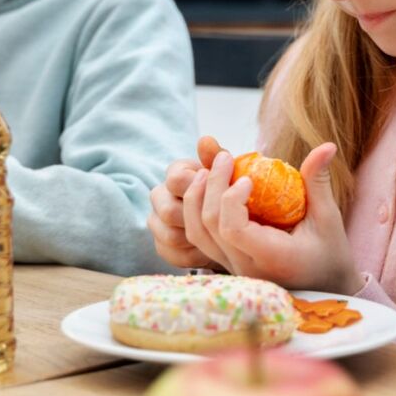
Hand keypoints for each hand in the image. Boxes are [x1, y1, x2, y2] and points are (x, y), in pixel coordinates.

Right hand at [149, 135, 224, 268]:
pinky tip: (213, 251)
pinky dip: (193, 255)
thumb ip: (219, 158)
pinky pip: (170, 255)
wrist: (238, 221)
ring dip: (197, 239)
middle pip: (169, 211)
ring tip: (220, 238)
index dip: (200, 190)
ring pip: (168, 235)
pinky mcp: (162, 246)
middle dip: (200, 219)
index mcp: (177, 173)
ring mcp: (157, 222)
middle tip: (224, 223)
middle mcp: (160, 195)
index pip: (176, 180)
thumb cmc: (236, 194)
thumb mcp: (233, 174)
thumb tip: (205, 140)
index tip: (223, 195)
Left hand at [183, 143, 360, 293]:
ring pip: (196, 234)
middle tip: (223, 157)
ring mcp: (233, 268)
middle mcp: (246, 268)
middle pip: (209, 226)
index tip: (247, 178)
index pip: (233, 230)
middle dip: (210, 186)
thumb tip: (326, 145)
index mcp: (272, 258)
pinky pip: (199, 238)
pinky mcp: (226, 263)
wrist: (323, 287)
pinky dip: (196, 211)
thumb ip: (318, 182)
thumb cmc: (330, 253)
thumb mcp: (328, 218)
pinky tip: (207, 188)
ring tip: (207, 170)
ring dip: (196, 198)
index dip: (231, 199)